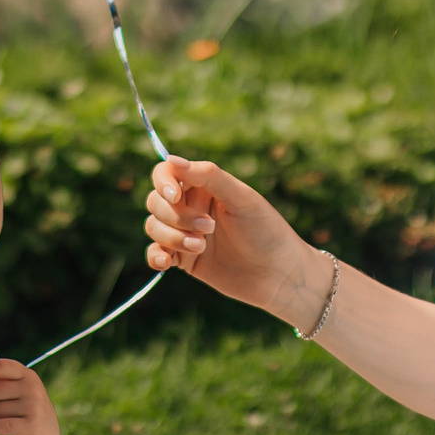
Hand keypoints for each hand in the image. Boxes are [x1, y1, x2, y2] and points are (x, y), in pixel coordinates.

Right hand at [144, 156, 321, 325]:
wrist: (280, 275)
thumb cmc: (267, 231)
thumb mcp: (241, 199)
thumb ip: (208, 176)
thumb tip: (171, 159)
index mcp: (204, 186)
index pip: (166, 174)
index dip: (163, 183)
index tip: (175, 196)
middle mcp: (191, 207)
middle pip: (156, 202)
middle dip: (177, 216)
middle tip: (210, 227)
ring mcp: (185, 233)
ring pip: (154, 227)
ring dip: (173, 237)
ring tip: (201, 247)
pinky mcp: (183, 260)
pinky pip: (155, 253)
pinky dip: (155, 257)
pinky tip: (167, 264)